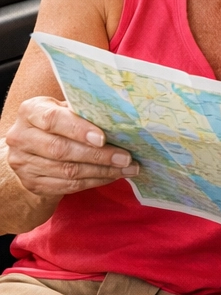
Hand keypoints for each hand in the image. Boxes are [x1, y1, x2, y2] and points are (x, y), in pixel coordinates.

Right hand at [4, 96, 136, 196]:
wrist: (32, 146)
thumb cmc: (59, 120)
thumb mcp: (65, 108)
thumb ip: (84, 111)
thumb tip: (120, 118)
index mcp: (30, 112)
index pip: (53, 120)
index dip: (78, 129)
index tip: (103, 138)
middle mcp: (21, 138)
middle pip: (61, 150)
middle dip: (98, 155)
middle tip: (125, 158)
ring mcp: (23, 163)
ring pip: (66, 171)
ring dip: (101, 172)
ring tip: (126, 169)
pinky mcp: (32, 183)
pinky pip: (66, 186)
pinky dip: (92, 182)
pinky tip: (111, 176)